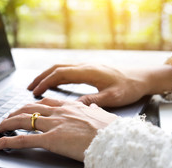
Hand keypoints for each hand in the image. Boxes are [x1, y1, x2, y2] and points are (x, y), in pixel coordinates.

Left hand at [0, 98, 117, 160]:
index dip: (31, 106)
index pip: (45, 102)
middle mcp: (59, 112)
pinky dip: (7, 141)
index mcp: (70, 106)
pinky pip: (23, 139)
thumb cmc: (112, 131)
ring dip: (6, 124)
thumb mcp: (102, 115)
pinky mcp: (51, 139)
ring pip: (23, 120)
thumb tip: (93, 108)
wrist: (116, 139)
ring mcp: (53, 124)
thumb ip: (93, 110)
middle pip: (29, 108)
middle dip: (14, 113)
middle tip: (5, 118)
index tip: (24, 109)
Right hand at [27, 64, 171, 106]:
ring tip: (37, 85)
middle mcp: (85, 66)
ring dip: (47, 75)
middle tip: (29, 87)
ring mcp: (86, 66)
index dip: (45, 82)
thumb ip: (93, 100)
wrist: (142, 77)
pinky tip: (54, 82)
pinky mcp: (89, 69)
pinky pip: (67, 70)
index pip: (60, 74)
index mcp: (88, 71)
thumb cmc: (129, 87)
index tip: (35, 92)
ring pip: (61, 67)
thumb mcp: (113, 97)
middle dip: (41, 77)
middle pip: (57, 68)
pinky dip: (56, 75)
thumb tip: (74, 106)